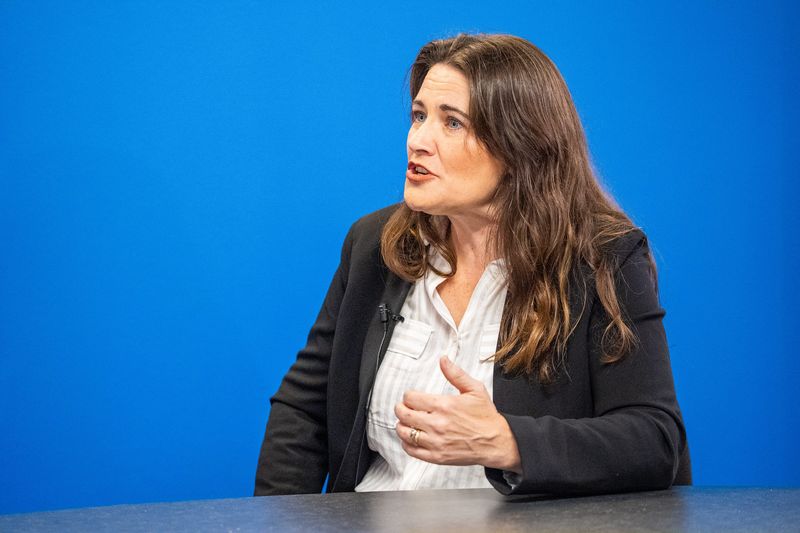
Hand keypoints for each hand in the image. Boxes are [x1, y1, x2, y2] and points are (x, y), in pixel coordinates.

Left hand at [394, 356, 521, 472]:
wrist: (497, 442)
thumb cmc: (486, 418)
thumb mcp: (474, 389)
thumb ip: (455, 374)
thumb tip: (443, 360)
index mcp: (444, 405)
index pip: (410, 398)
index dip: (408, 396)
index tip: (411, 397)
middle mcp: (437, 424)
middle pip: (403, 414)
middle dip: (401, 408)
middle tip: (404, 408)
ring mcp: (435, 441)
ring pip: (404, 433)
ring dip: (401, 426)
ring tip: (406, 422)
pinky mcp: (437, 456)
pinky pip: (412, 451)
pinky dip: (407, 444)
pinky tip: (411, 438)